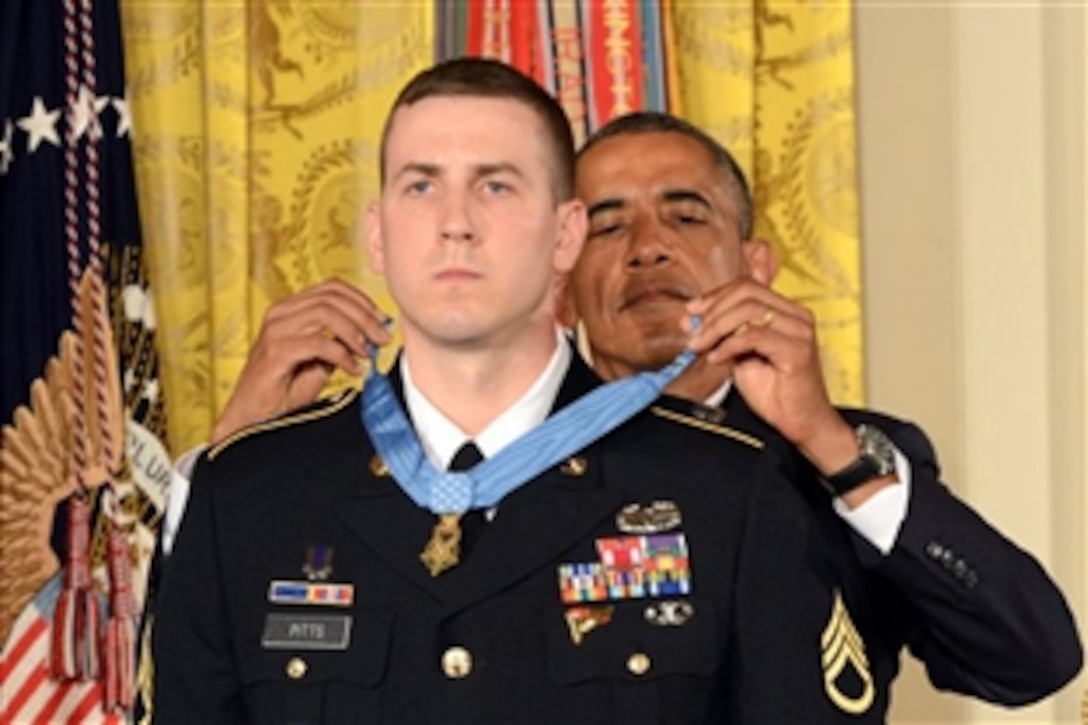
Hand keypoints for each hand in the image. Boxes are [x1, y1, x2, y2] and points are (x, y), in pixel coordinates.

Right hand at [210, 279, 391, 443]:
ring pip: (326, 314)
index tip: (381, 320)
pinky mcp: (275, 351)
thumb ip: (340, 342)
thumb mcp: (319, 359)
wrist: (253, 415)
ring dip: (355, 332)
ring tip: (367, 353)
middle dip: (365, 317)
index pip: (332, 288)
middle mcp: (280, 313)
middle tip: (382, 338)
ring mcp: (276, 330)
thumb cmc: (284, 388)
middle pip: (332, 298)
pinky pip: (318, 343)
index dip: (361, 300)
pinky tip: (353, 369)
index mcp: (290, 308)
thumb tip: (371, 333)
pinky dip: (341, 355)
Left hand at [683, 279, 857, 473]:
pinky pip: (754, 335)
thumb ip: (721, 335)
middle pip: (746, 291)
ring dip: (717, 327)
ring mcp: (799, 330)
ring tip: (702, 346)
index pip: (745, 286)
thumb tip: (690, 320)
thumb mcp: (739, 356)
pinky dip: (729, 345)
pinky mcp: (798, 350)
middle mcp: (796, 315)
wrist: (800, 422)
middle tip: (694, 333)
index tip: (692, 311)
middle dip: (712, 310)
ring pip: (749, 309)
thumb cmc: (774, 392)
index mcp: (785, 311)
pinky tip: (717, 358)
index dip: (715, 296)